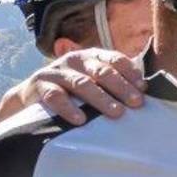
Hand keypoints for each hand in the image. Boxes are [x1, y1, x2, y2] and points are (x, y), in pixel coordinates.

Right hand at [0, 48, 146, 125]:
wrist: (33, 96)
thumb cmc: (72, 91)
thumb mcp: (93, 82)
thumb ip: (114, 84)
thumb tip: (144, 96)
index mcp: (91, 57)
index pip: (114, 59)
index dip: (130, 73)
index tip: (143, 89)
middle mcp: (75, 60)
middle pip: (101, 71)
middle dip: (121, 87)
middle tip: (136, 103)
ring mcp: (57, 72)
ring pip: (81, 84)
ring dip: (101, 99)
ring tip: (117, 113)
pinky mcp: (40, 86)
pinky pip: (55, 97)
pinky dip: (69, 108)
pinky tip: (80, 120)